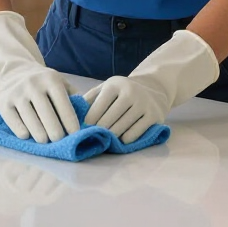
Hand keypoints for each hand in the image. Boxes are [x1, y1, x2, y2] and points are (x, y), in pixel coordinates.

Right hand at [0, 10, 80, 143]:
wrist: (13, 70)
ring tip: (46, 142)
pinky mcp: (3, 103)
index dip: (70, 120)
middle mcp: (33, 84)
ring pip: (31, 120)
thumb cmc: (43, 82)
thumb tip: (85, 117)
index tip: (75, 134)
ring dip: (40, 135)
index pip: (62, 103)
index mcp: (50, 79)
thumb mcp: (59, 82)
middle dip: (56, 131)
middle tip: (60, 141)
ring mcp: (17, 93)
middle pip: (47, 114)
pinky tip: (28, 136)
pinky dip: (23, 132)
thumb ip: (72, 96)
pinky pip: (14, 123)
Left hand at [84, 30, 218, 143]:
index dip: (88, 121)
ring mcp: (143, 104)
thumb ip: (90, 99)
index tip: (82, 130)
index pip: (97, 107)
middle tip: (92, 139)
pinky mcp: (154, 116)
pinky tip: (121, 140)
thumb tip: (73, 113)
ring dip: (111, 137)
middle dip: (99, 131)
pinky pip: (135, 133)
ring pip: (121, 128)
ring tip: (104, 141)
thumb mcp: (106, 89)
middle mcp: (130, 92)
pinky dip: (126, 139)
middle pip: (108, 120)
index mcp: (115, 85)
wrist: (154, 89)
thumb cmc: (122, 92)